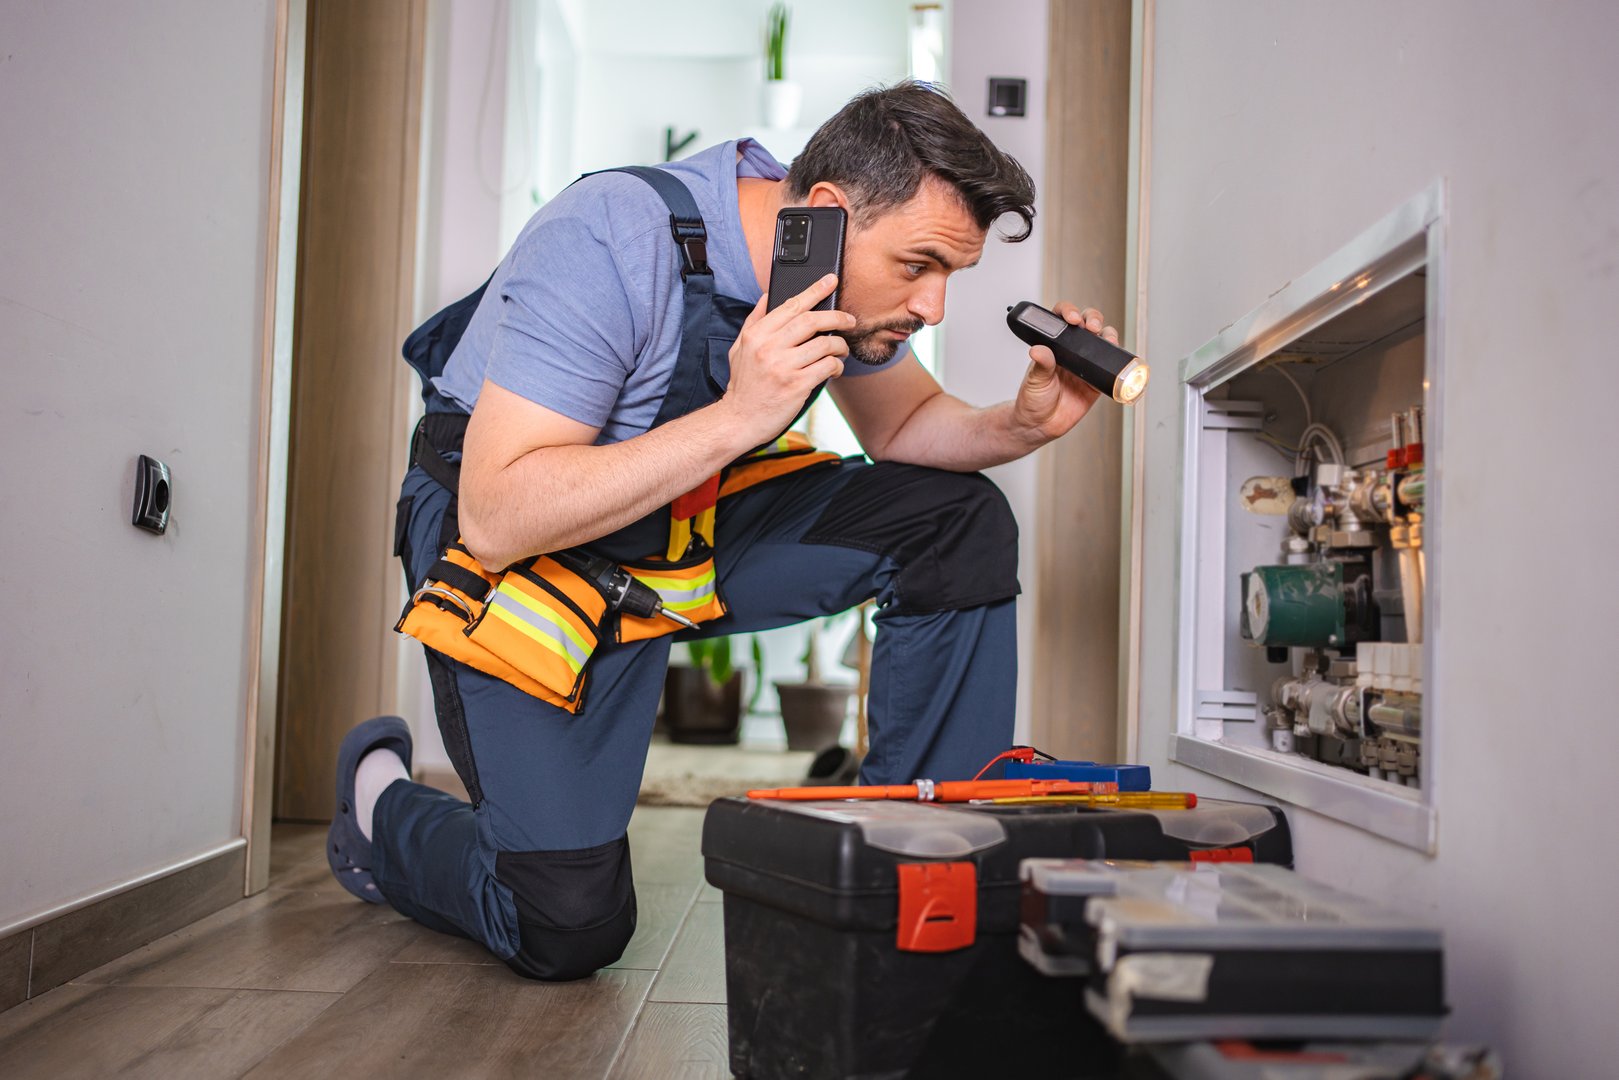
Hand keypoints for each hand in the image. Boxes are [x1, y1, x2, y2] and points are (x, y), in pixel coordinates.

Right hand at [719, 274, 853, 445]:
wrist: (738, 421)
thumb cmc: (743, 385)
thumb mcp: (740, 348)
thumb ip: (754, 321)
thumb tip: (766, 296)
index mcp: (756, 335)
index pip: (791, 305)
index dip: (815, 291)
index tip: (831, 281)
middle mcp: (769, 347)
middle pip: (812, 321)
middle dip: (837, 317)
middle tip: (849, 320)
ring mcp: (783, 367)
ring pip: (825, 344)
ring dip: (840, 346)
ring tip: (841, 350)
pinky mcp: (796, 386)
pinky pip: (827, 367)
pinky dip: (837, 366)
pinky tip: (835, 369)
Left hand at [1012, 303, 1116, 441]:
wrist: (1042, 425)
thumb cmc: (1033, 399)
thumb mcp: (1034, 381)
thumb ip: (1040, 365)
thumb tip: (1038, 350)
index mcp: (1053, 344)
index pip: (1062, 318)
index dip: (1069, 312)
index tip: (1071, 318)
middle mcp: (1071, 349)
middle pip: (1087, 323)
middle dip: (1093, 319)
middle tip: (1092, 327)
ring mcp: (1086, 363)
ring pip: (1102, 340)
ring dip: (1108, 335)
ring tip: (1108, 340)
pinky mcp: (1097, 379)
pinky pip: (1112, 366)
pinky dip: (1119, 360)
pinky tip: (1120, 359)